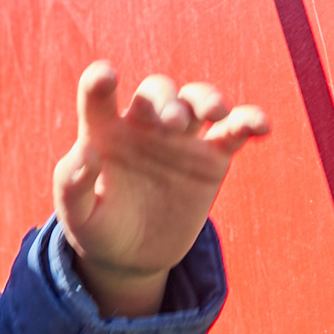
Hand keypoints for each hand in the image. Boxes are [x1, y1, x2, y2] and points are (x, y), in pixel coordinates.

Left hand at [53, 61, 269, 317]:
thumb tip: (84, 152)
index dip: (99, 81)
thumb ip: (71, 183)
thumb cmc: (98, 228)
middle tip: (173, 123)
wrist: (134, 257)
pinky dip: (249, 121)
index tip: (106, 75)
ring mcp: (180, 138)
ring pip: (197, 100)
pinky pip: (234, 130)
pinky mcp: (211, 157)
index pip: (98, 96)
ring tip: (216, 113)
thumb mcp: (77, 216)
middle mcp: (144, 125)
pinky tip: (262, 126)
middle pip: (158, 92)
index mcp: (104, 131)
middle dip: (167, 100)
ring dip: (207, 98)